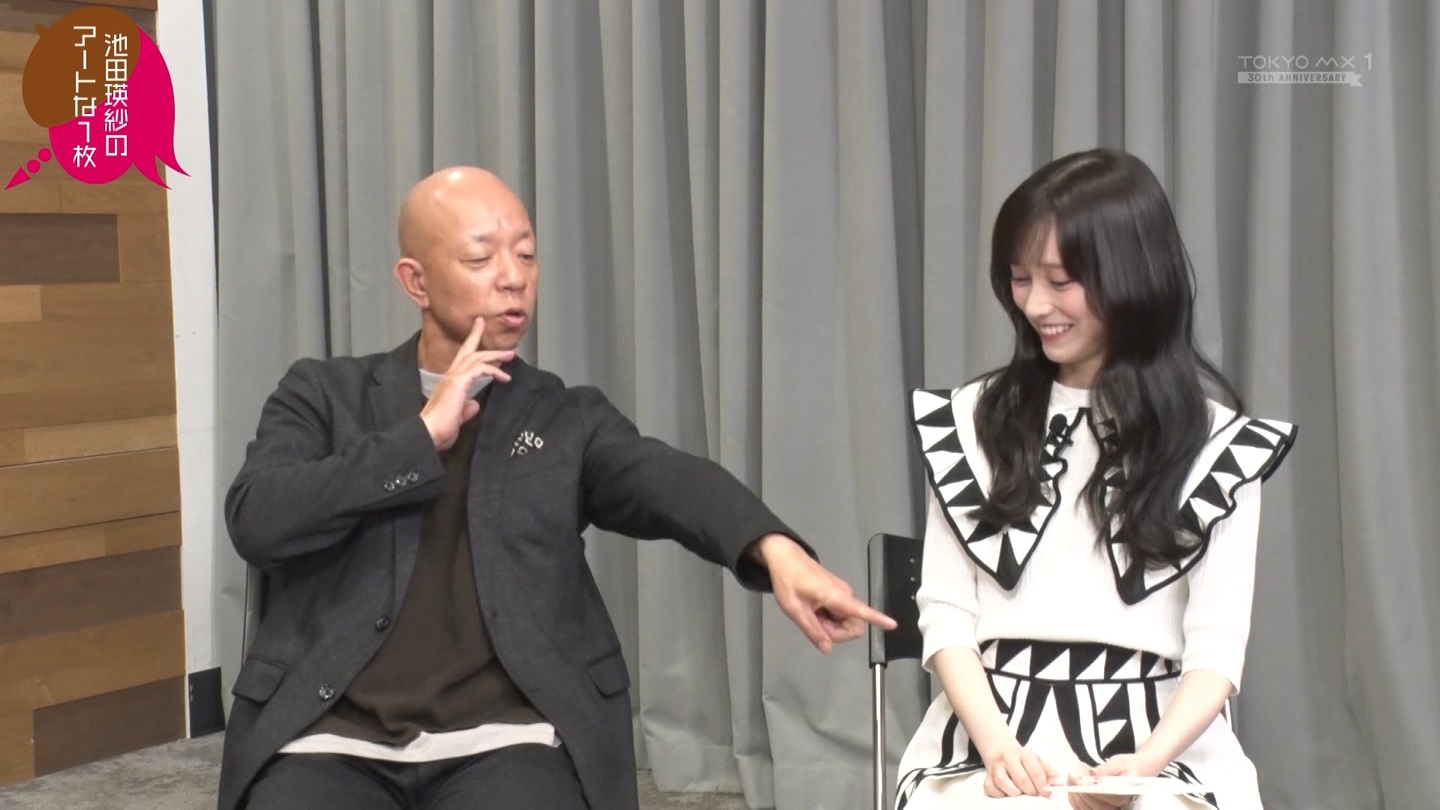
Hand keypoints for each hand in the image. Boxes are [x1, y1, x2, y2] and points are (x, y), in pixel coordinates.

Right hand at [420, 317, 513, 449]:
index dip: (471, 345)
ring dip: (495, 355)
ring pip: (476, 357)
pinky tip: (503, 377)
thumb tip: (475, 404)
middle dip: (479, 337)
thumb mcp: (458, 417)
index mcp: (450, 382)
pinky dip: (492, 370)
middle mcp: (450, 376)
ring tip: (510, 355)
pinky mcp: (458, 382)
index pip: (461, 359)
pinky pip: (479, 369)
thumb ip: (466, 409)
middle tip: (488, 328)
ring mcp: (453, 377)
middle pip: (468, 351)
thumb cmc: (439, 429)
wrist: (428, 432)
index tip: (478, 332)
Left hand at [753, 534, 895, 653]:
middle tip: (814, 623)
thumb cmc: (788, 580)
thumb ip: (812, 630)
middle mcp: (845, 594)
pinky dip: (829, 618)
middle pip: (852, 626)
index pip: (860, 610)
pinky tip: (814, 608)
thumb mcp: (794, 609)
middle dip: (835, 632)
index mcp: (835, 596)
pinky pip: (841, 615)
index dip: (877, 619)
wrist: (785, 557)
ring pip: (846, 622)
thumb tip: (827, 649)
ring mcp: (843, 593)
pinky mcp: (840, 594)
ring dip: (830, 625)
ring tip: (811, 612)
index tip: (893, 625)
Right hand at [981, 744, 1056, 797]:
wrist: (1001, 752)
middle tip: (1033, 793)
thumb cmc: (1023, 761)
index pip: (1034, 769)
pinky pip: (991, 789)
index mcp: (1024, 753)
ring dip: (1014, 792)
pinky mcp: (987, 777)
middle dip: (1030, 790)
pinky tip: (1007, 792)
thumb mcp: (1038, 761)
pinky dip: (1000, 794)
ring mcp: (996, 767)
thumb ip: (1049, 772)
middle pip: (1020, 778)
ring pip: (1003, 782)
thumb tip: (1058, 782)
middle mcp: (1008, 758)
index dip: (1042, 783)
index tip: (1046, 792)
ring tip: (1020, 792)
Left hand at [1066, 753, 1155, 808]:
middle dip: (1082, 793)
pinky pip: (1085, 809)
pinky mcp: (1101, 806)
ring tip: (1070, 781)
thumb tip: (1092, 773)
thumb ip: (1106, 768)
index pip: (1110, 797)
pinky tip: (1071, 789)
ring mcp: (1110, 808)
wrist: (1135, 771)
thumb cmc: (1128, 766)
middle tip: (1072, 778)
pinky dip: (1076, 801)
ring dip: (1076, 797)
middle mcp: (1119, 805)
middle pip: (1098, 806)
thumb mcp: (1119, 762)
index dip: (1094, 791)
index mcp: (1126, 794)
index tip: (1081, 781)